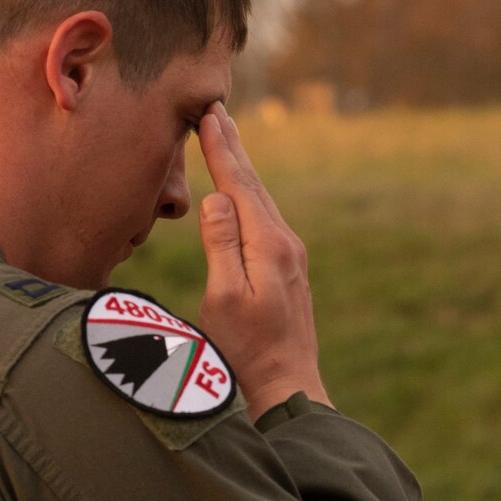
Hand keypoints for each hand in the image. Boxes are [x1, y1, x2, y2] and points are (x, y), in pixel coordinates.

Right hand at [195, 104, 330, 417]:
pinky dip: (249, 195)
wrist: (286, 389)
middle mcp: (286, 245)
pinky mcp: (288, 272)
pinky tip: (242, 193)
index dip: (221, 150)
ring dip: (242, 168)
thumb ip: (222, 246)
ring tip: (227, 139)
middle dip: (233, 148)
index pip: (240, 185)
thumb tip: (217, 198)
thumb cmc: (246, 351)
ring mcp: (291, 258)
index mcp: (269, 246)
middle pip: (254, 186)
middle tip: (217, 111)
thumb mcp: (225, 299)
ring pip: (262, 201)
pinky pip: (264, 219)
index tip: (209, 115)